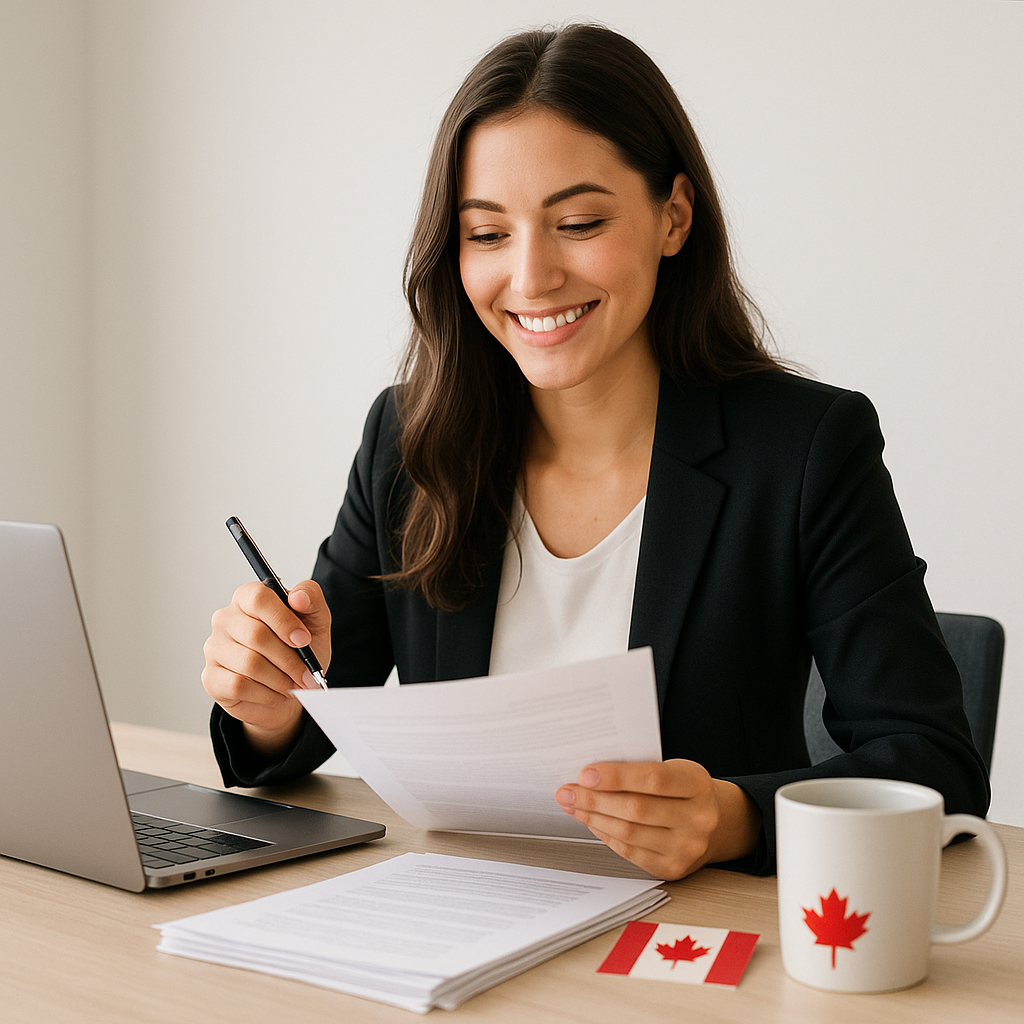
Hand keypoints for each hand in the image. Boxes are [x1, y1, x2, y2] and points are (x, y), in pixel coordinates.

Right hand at [201, 580, 331, 756]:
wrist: (292, 687)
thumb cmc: (300, 649)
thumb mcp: (316, 620)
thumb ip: (312, 597)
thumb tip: (298, 597)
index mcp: (248, 597)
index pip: (258, 598)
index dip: (284, 620)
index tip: (304, 640)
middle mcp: (226, 619)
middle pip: (256, 635)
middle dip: (289, 659)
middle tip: (308, 673)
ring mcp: (215, 648)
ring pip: (249, 663)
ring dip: (280, 679)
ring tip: (294, 684)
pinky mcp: (212, 677)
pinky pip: (239, 686)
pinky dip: (267, 694)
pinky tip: (277, 693)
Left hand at [555, 759, 761, 879]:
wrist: (716, 824)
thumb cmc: (685, 789)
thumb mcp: (674, 769)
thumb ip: (640, 771)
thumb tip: (590, 775)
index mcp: (697, 783)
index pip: (653, 779)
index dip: (616, 777)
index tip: (585, 774)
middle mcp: (698, 818)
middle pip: (636, 810)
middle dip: (594, 800)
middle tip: (567, 791)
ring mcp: (687, 848)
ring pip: (629, 833)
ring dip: (593, 818)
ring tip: (573, 805)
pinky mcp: (673, 868)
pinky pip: (629, 852)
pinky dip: (605, 835)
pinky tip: (591, 822)